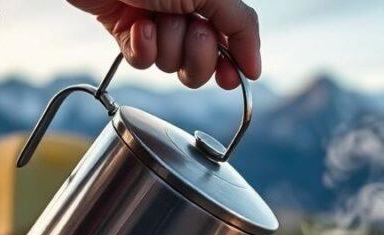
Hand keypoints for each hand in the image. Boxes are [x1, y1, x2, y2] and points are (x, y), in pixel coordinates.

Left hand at [68, 0, 260, 88]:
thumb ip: (241, 26)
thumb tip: (254, 68)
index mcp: (209, 2)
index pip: (231, 47)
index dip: (231, 67)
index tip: (229, 78)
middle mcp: (185, 15)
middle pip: (202, 65)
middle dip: (195, 51)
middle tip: (187, 25)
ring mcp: (157, 26)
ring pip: (172, 65)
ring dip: (165, 44)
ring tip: (154, 16)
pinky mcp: (128, 34)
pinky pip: (143, 62)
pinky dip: (141, 47)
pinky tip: (136, 25)